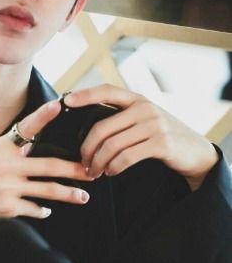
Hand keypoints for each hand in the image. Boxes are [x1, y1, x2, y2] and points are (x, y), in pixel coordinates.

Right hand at [0, 99, 93, 262]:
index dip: (42, 116)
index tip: (58, 105)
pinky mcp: (7, 208)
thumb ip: (15, 148)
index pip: (25, 128)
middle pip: (49, 165)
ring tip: (83, 196)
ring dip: (69, 194)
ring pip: (48, 190)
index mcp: (2, 148)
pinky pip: (35, 209)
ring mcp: (7, 187)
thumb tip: (40, 141)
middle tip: (91, 170)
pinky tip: (48, 210)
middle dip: (74, 169)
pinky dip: (43, 210)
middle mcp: (5, 165)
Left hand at [63, 85, 218, 190]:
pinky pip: (127, 157)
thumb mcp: (145, 119)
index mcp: (137, 99)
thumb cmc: (162, 136)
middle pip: (102, 127)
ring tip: (94, 172)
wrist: (196, 152)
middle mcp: (144, 108)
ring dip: (98, 162)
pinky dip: (114, 167)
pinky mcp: (161, 143)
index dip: (85, 94)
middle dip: (87, 148)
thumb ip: (122, 117)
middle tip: (83, 163)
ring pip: (112, 145)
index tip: (66, 101)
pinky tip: (111, 172)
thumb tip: (87, 126)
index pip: (107, 90)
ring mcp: (153, 125)